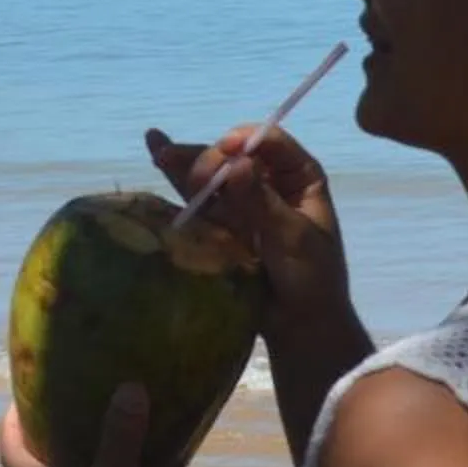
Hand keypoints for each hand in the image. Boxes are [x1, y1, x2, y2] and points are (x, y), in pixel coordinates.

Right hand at [147, 122, 349, 349]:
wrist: (301, 324)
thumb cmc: (312, 277)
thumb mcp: (292, 237)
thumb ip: (261, 201)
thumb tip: (237, 165)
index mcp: (298, 177)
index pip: (270, 143)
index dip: (246, 142)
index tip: (227, 152)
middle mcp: (268, 181)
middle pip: (235, 155)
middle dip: (212, 160)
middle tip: (198, 179)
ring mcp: (242, 202)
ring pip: (211, 173)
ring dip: (186, 161)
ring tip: (160, 151)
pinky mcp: (220, 223)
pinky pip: (196, 196)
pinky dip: (176, 178)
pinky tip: (156, 151)